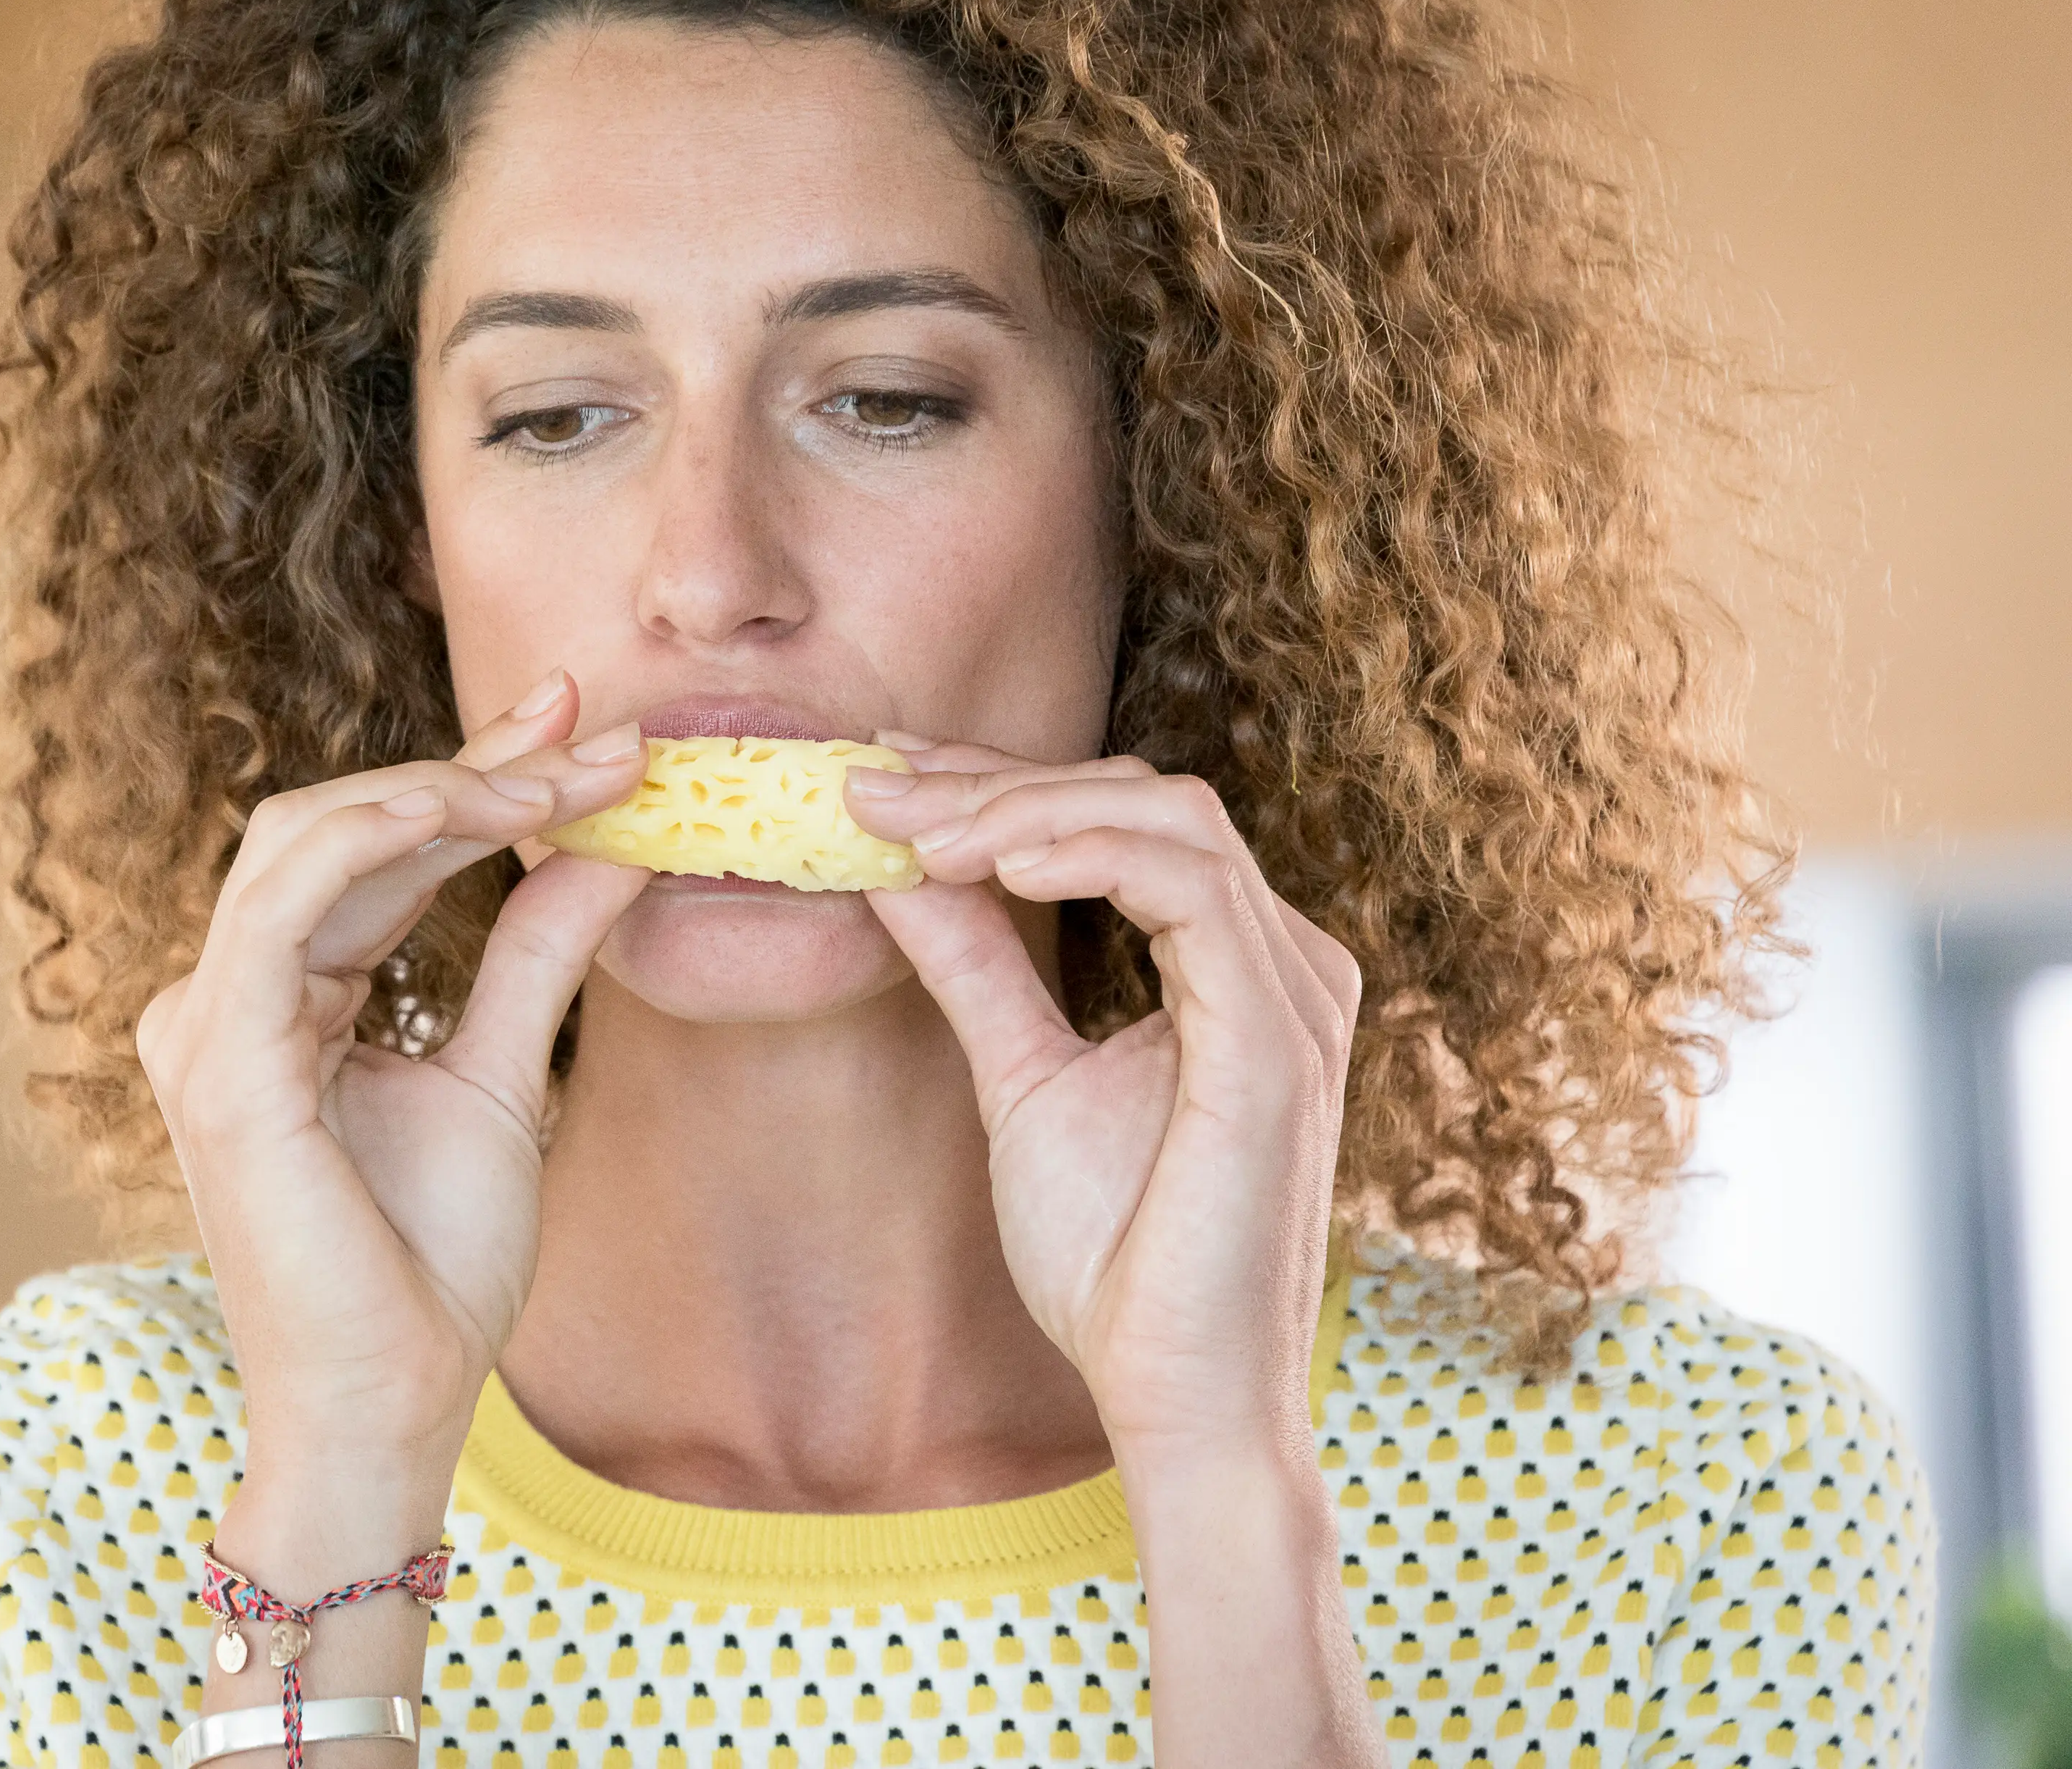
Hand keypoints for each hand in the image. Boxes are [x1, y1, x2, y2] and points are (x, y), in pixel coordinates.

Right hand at [135, 670, 648, 1483]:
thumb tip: (616, 849)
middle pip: (338, 823)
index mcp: (277, 1000)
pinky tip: (485, 807)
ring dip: (444, 787)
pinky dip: (386, 834)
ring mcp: (208, 1027)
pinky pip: (290, 903)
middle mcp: (224, 999)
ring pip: (309, 839)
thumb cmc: (433, 1265)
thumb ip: (535, 954)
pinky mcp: (224, 1063)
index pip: (371, 852)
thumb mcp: (504, 1072)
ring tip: (568, 773)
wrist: (398, 1400)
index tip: (591, 733)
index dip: (477, 778)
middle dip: (472, 763)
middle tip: (597, 727)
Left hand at [844, 740, 1360, 1463]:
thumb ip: (974, 965)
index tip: (884, 776)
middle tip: (876, 788)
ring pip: (1171, 819)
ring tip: (916, 834)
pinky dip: (1087, 854)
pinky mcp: (1278, 1039)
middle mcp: (1287, 962)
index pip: (1125, 819)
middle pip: (1147, 797)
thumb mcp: (1021, 1075)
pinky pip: (1192, 889)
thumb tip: (894, 868)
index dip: (1001, 781)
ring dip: (1026, 809)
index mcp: (1239, 965)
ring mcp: (1295, 995)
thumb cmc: (1118, 1258)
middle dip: (999, 781)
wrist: (1174, 1396)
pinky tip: (996, 866)